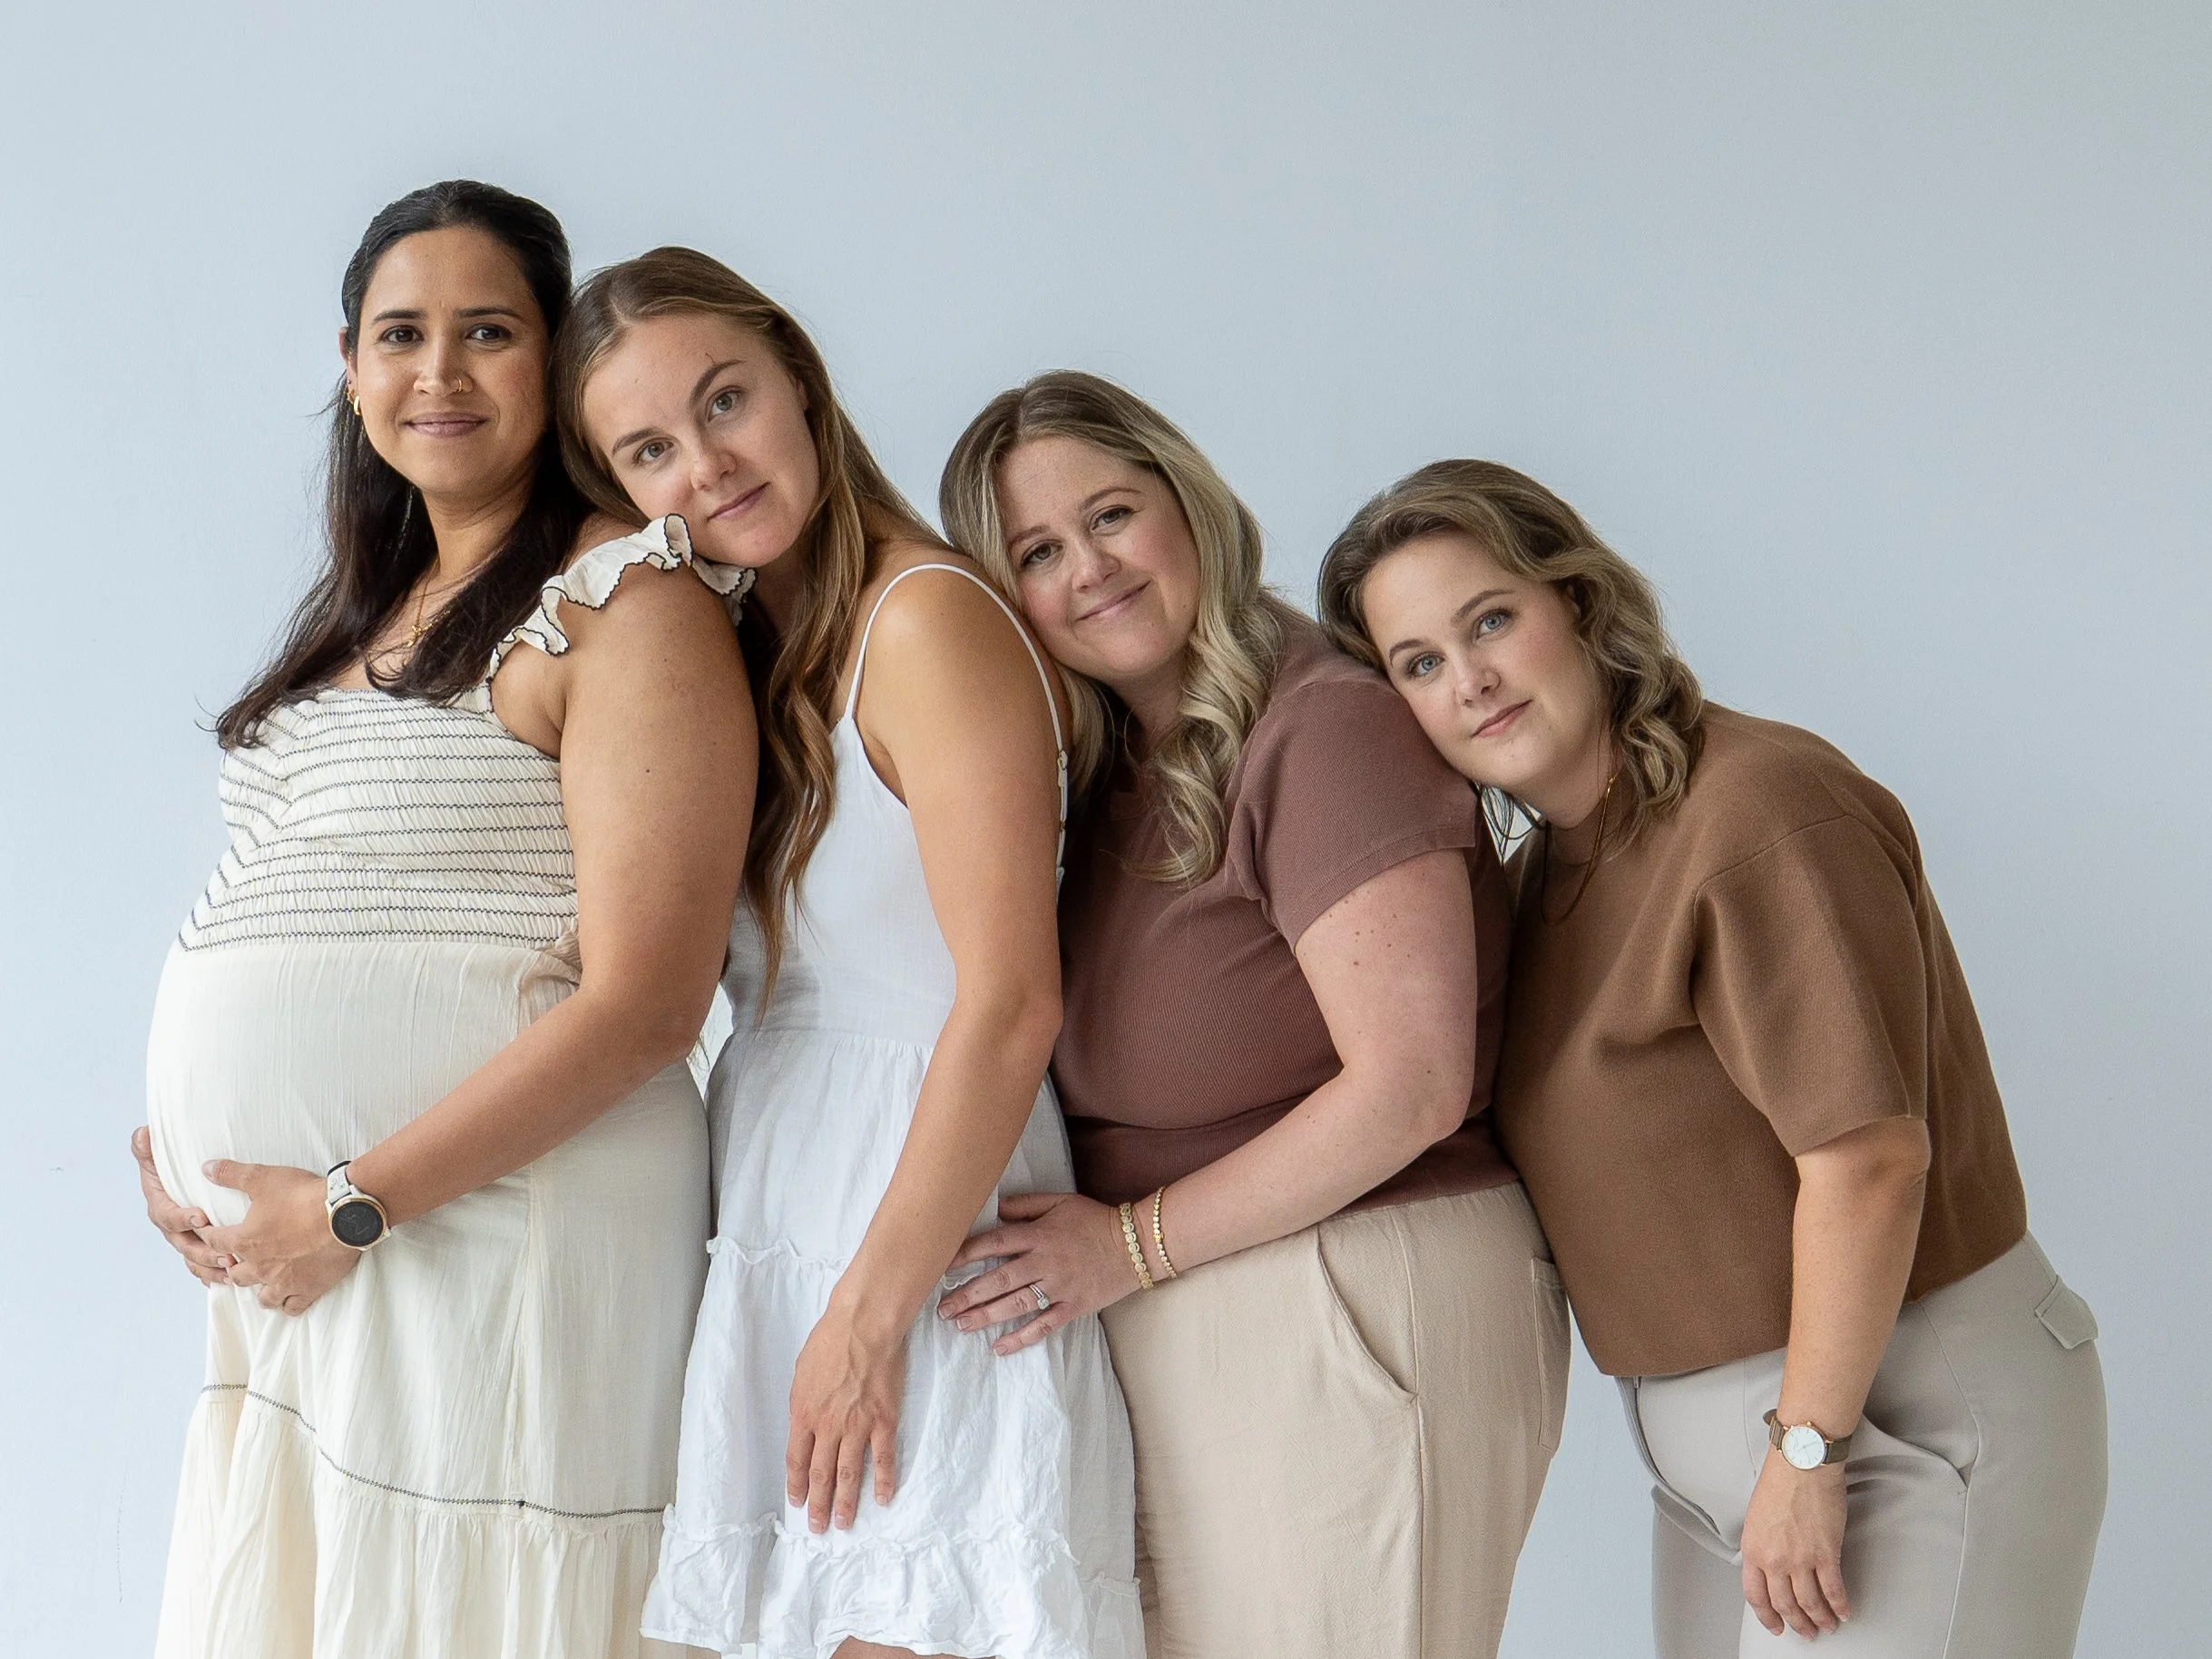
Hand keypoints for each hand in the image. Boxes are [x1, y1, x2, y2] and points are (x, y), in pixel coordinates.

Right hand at [132, 1128, 230, 1286]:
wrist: (189, 1178)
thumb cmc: (173, 1167)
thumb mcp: (160, 1156)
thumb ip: (148, 1147)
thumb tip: (144, 1134)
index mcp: (161, 1207)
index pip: (168, 1216)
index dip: (182, 1218)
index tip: (201, 1217)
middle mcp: (171, 1228)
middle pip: (185, 1245)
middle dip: (204, 1252)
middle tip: (226, 1255)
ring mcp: (185, 1240)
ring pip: (195, 1260)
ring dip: (212, 1268)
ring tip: (233, 1270)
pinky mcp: (199, 1247)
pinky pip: (203, 1267)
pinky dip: (215, 1275)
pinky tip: (230, 1281)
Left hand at [199, 1161, 360, 1316]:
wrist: (344, 1213)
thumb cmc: (303, 1196)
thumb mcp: (263, 1178)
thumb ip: (232, 1173)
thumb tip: (206, 1168)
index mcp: (245, 1242)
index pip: (214, 1242)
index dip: (207, 1236)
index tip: (207, 1233)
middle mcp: (260, 1267)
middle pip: (235, 1275)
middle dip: (232, 1267)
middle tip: (237, 1260)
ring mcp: (285, 1281)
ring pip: (263, 1297)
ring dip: (258, 1289)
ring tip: (262, 1280)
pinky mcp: (310, 1288)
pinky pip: (292, 1307)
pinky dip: (287, 1303)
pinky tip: (289, 1296)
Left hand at [785, 1297, 906, 1532]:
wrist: (863, 1325)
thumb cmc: (830, 1339)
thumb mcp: (801, 1372)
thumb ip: (802, 1402)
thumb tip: (804, 1421)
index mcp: (804, 1414)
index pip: (797, 1460)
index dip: (797, 1484)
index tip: (798, 1502)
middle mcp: (828, 1427)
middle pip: (821, 1474)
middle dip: (819, 1504)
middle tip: (819, 1527)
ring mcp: (857, 1426)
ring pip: (850, 1473)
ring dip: (847, 1502)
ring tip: (845, 1524)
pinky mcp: (884, 1420)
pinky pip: (883, 1457)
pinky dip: (884, 1480)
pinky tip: (884, 1498)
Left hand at [935, 1191, 1139, 1356]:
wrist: (1135, 1244)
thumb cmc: (1093, 1220)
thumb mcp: (1059, 1201)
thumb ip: (1025, 1204)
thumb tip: (993, 1207)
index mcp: (1038, 1234)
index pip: (993, 1244)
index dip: (964, 1254)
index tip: (940, 1266)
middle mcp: (1044, 1262)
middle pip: (998, 1280)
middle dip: (967, 1295)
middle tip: (942, 1308)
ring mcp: (1059, 1287)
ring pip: (1015, 1305)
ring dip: (985, 1317)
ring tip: (960, 1325)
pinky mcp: (1073, 1307)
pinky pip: (1043, 1326)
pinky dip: (1021, 1338)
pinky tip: (999, 1347)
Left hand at [1740, 1448, 1851, 1637]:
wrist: (1801, 1464)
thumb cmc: (1780, 1481)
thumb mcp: (1756, 1518)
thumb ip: (1761, 1545)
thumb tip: (1769, 1565)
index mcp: (1753, 1549)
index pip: (1756, 1596)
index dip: (1767, 1616)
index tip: (1776, 1625)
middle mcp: (1774, 1559)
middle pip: (1785, 1604)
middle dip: (1797, 1623)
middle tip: (1806, 1632)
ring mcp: (1801, 1559)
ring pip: (1810, 1603)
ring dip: (1820, 1619)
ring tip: (1827, 1626)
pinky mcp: (1826, 1554)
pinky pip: (1834, 1590)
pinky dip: (1840, 1605)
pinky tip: (1844, 1611)